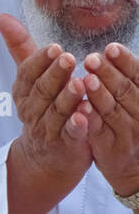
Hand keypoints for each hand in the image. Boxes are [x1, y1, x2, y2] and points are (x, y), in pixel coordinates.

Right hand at [0, 12, 94, 193]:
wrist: (45, 158)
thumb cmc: (41, 108)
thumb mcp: (29, 78)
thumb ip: (20, 47)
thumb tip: (1, 16)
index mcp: (23, 90)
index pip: (28, 73)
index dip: (40, 61)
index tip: (54, 47)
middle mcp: (31, 109)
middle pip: (42, 91)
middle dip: (54, 74)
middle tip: (68, 58)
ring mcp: (46, 129)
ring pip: (56, 111)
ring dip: (67, 98)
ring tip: (80, 84)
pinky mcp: (64, 145)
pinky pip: (70, 134)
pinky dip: (77, 124)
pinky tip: (86, 114)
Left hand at [82, 44, 138, 197]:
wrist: (132, 165)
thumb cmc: (128, 122)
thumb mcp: (133, 98)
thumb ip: (124, 78)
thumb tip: (109, 50)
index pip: (138, 75)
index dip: (125, 61)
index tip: (110, 48)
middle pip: (125, 90)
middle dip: (108, 73)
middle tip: (91, 58)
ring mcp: (129, 132)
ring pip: (113, 110)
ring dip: (100, 95)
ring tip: (86, 80)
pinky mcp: (112, 148)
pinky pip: (100, 131)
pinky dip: (90, 119)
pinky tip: (80, 108)